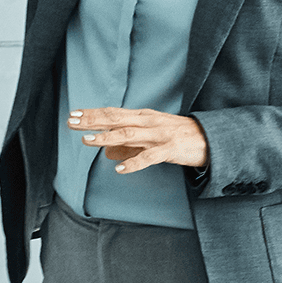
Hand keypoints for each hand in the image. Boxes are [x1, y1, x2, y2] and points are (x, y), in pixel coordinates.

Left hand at [67, 107, 208, 172]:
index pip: (113, 113)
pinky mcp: (170, 149)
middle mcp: (148, 122)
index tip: (73, 114)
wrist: (210, 139)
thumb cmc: (178, 137)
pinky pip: (149, 157)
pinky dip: (134, 163)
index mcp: (143, 117)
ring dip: (107, 137)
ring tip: (88, 141)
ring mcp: (159, 135)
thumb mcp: (151, 137)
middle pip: (116, 119)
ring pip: (129, 135)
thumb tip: (106, 151)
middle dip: (92, 121)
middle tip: (71, 122)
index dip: (92, 113)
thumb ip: (128, 144)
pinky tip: (120, 169)